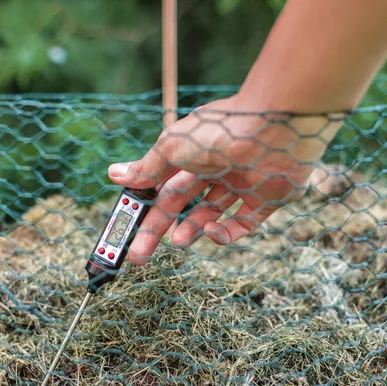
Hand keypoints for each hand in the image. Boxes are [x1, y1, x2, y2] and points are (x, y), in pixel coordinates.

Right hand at [108, 94, 343, 263]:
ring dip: (192, 230)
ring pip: (212, 214)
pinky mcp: (266, 200)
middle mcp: (217, 168)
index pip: (163, 186)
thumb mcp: (173, 147)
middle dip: (160, 228)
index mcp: (194, 154)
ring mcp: (242, 184)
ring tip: (178, 242)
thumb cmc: (219, 131)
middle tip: (140, 255)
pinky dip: (225, 233)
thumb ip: (147, 167)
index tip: (128, 227)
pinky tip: (211, 233)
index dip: (146, 207)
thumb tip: (113, 174)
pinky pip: (243, 223)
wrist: (272, 130)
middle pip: (183, 204)